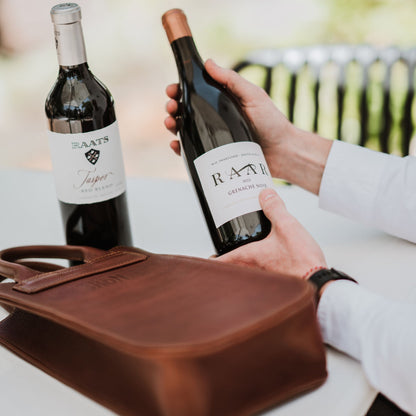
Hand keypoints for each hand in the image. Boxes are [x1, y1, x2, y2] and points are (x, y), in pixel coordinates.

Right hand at [164, 59, 295, 175]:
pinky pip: (193, 151)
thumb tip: (209, 63)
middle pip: (186, 111)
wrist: (282, 153)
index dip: (181, 90)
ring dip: (173, 126)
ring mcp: (214, 137)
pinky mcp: (215, 155)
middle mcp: (216, 118)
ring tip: (171, 125)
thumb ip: (232, 80)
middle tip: (170, 108)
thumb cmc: (272, 123)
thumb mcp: (253, 96)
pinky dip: (181, 148)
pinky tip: (176, 146)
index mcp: (223, 102)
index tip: (172, 90)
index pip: (196, 93)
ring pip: (186, 130)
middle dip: (173, 108)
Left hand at [216, 188, 326, 278]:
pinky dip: (255, 268)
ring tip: (240, 255)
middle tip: (220, 254)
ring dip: (239, 266)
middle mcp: (252, 269)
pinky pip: (259, 275)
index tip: (205, 257)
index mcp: (249, 256)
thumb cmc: (301, 259)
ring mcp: (264, 277)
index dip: (210, 260)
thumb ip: (274, 208)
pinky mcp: (276, 280)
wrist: (318, 282)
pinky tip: (267, 259)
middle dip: (223, 262)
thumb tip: (264, 194)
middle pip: (229, 269)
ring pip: (244, 272)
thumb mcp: (287, 226)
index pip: (221, 262)